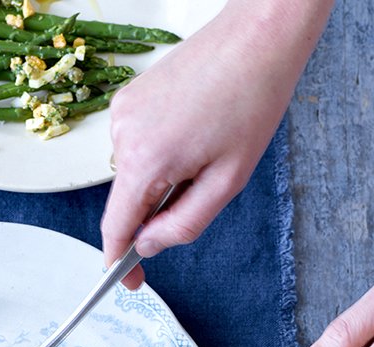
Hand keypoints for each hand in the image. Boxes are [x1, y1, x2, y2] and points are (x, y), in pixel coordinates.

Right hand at [101, 0, 333, 288]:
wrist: (256, 37)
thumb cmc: (251, 102)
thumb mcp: (227, 182)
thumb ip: (183, 225)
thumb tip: (148, 247)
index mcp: (146, 161)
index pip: (116, 229)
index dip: (120, 263)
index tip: (131, 282)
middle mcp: (123, 136)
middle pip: (127, 201)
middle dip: (156, 211)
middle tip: (203, 186)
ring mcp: (122, 114)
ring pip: (133, 174)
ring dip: (161, 178)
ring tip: (204, 147)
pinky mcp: (128, 99)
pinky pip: (136, 146)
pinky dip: (158, 153)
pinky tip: (191, 131)